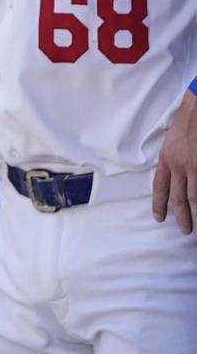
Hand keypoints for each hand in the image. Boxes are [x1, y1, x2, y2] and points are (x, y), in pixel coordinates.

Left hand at [153, 86, 196, 232]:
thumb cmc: (189, 122)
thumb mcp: (172, 140)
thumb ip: (173, 159)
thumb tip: (175, 176)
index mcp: (167, 158)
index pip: (160, 187)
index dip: (159, 204)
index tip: (159, 218)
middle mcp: (180, 166)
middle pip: (179, 198)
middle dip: (182, 217)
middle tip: (186, 231)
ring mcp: (195, 168)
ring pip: (196, 199)